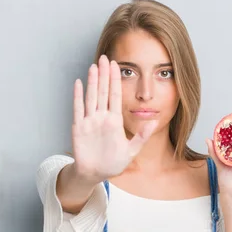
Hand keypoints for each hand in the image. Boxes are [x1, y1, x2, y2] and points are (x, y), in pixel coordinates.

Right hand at [71, 55, 157, 181]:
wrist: (95, 174)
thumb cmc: (112, 163)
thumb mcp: (131, 151)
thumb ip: (141, 136)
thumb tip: (154, 121)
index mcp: (115, 121)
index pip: (115, 95)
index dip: (116, 80)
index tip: (117, 65)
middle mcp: (102, 118)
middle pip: (103, 91)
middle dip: (104, 74)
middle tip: (104, 57)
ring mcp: (90, 121)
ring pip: (91, 97)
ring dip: (92, 81)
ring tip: (93, 66)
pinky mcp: (79, 128)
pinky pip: (78, 109)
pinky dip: (78, 96)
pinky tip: (78, 83)